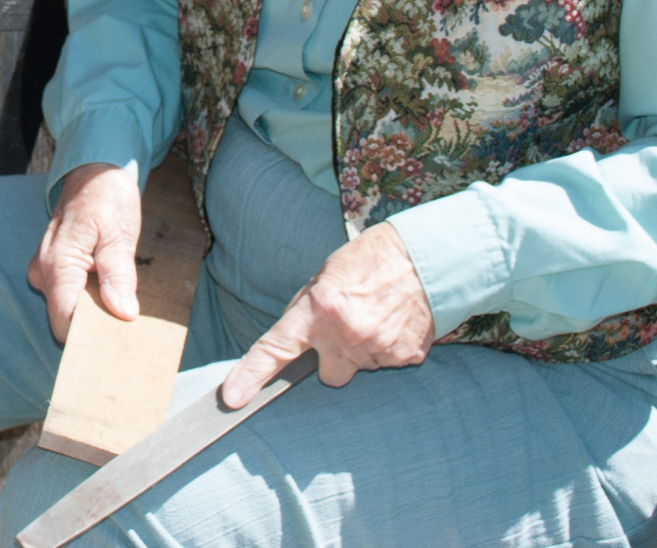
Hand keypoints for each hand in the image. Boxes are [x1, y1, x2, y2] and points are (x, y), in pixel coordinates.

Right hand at [26, 162, 140, 344]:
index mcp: (57, 264)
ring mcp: (43, 269)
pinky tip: (111, 292)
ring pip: (67, 307)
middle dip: (94, 327)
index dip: (89, 339)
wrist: (94, 171)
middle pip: (65, 318)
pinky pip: (68, 294)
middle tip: (129, 328)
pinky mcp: (51, 267)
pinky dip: (89, 299)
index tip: (117, 348)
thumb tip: (123, 312)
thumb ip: (118, 274)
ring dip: (93, 312)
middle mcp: (43, 271)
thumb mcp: (120, 232)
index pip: (65, 321)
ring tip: (123, 308)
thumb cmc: (107, 196)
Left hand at [217, 222, 433, 408]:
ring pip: (359, 369)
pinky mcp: (406, 358)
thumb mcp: (325, 277)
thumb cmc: (369, 260)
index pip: (275, 349)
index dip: (251, 375)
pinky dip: (388, 349)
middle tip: (348, 328)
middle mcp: (345, 335)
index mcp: (318, 310)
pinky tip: (394, 323)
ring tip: (376, 316)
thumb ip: (306, 311)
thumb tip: (293, 339)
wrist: (425, 257)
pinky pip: (386, 364)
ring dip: (362, 351)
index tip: (231, 398)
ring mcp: (377, 350)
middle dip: (334, 360)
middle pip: (329, 376)